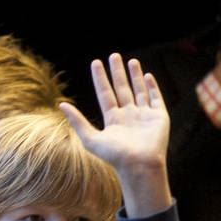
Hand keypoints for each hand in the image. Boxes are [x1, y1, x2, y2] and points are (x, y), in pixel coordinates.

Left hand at [60, 54, 171, 217]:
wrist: (139, 165)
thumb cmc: (115, 156)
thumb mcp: (91, 138)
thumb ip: (77, 121)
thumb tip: (61, 104)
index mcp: (113, 120)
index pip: (105, 93)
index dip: (100, 78)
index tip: (95, 63)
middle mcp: (128, 115)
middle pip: (122, 89)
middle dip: (118, 73)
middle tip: (113, 55)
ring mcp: (144, 116)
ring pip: (139, 91)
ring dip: (135, 76)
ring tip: (131, 61)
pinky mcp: (159, 117)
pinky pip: (155, 99)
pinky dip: (152, 87)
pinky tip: (147, 76)